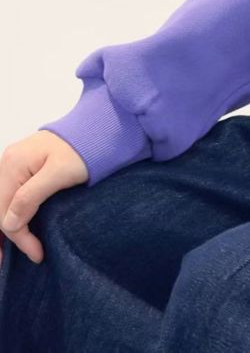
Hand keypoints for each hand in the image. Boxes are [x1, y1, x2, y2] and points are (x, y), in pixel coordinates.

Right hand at [0, 130, 87, 264]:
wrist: (99, 129)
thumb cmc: (84, 150)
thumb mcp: (60, 174)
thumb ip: (31, 197)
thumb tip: (8, 223)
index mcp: (12, 164)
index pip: (4, 212)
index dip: (18, 237)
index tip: (37, 254)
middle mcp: (6, 163)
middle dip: (2, 237)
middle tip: (7, 262)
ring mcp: (13, 165)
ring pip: (1, 203)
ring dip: (3, 227)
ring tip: (9, 251)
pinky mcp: (23, 168)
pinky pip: (9, 195)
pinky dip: (10, 214)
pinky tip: (15, 227)